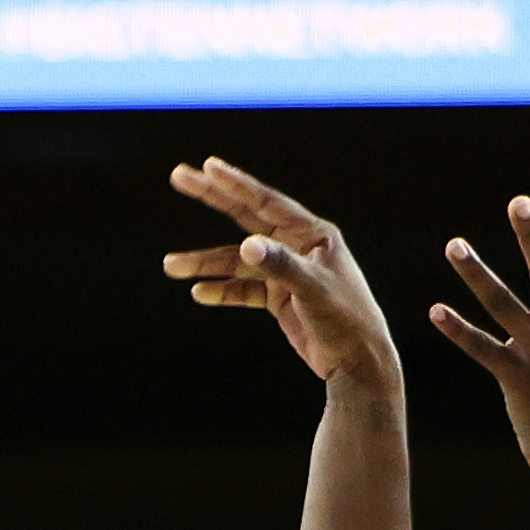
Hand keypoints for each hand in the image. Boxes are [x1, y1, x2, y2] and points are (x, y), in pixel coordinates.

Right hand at [162, 159, 402, 397]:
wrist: (358, 363)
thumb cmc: (346, 321)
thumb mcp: (313, 290)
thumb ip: (280, 265)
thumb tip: (246, 245)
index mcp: (313, 234)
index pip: (266, 203)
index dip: (235, 184)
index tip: (207, 167)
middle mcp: (298, 247)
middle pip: (246, 218)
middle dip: (212, 199)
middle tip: (180, 177)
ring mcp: (286, 272)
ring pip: (237, 262)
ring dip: (206, 263)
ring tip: (171, 265)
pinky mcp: (280, 298)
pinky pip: (244, 289)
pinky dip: (222, 291)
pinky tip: (200, 293)